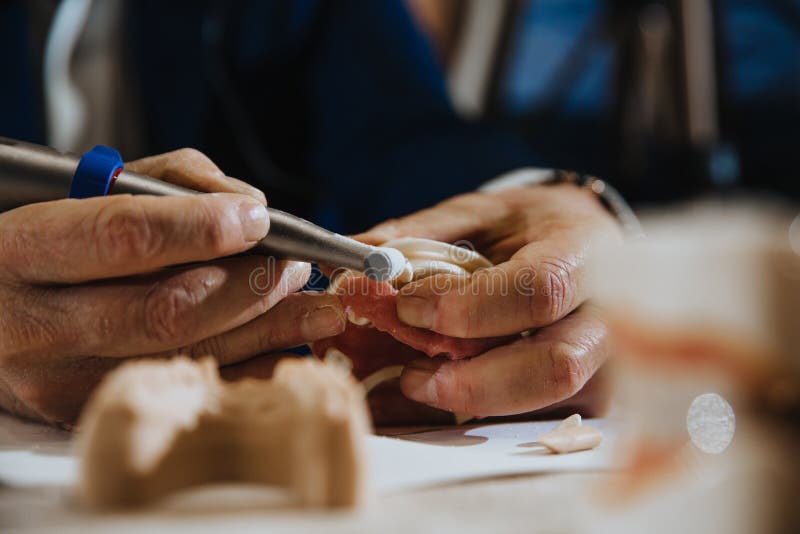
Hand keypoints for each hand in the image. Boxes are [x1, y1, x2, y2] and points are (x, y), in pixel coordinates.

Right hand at [0, 149, 344, 425]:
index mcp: (23, 251)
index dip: (202, 229)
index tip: (259, 219)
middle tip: (299, 267)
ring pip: (183, 358)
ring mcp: (58, 381)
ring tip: (317, 310)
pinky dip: (245, 371)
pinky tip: (285, 350)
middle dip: (250, 288)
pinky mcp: (86, 414)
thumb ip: (166, 183)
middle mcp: (34, 325)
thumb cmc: (48, 237)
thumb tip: (247, 203)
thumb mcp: (85, 190)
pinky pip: (184, 393)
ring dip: (265, 332)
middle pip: (165, 311)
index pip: (124, 238)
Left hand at [356, 184, 621, 416]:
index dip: (471, 307)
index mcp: (583, 253)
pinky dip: (476, 416)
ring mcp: (603, 365)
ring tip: (416, 382)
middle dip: (473, 380)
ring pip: (544, 405)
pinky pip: (533, 421)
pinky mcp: (588, 397)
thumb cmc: (533, 225)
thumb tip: (357, 253)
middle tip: (411, 374)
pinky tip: (434, 398)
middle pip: (553, 366)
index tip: (409, 306)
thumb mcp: (482, 211)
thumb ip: (425, 233)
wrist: (585, 243)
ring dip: (471, 405)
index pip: (538, 290)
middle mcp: (607, 316)